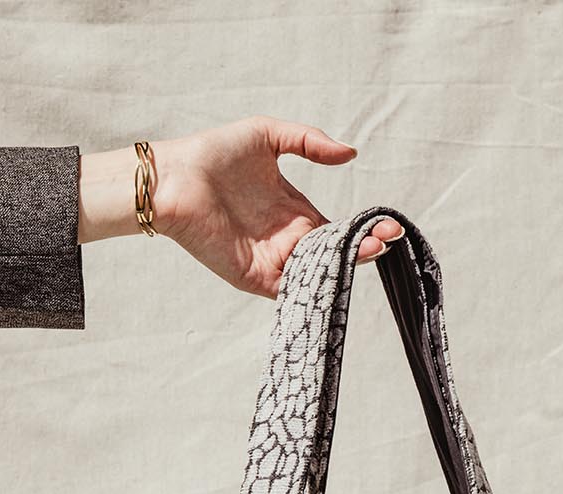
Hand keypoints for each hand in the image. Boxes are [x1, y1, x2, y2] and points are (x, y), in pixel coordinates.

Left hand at [77, 117, 404, 297]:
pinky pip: (292, 289)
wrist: (174, 178)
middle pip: (335, 254)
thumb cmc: (214, 154)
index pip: (338, 230)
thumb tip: (350, 154)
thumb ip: (309, 142)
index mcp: (295, 212)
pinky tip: (337, 273)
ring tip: (369, 252)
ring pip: (318, 273)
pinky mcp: (256, 278)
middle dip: (363, 250)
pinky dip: (315, 285)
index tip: (387, 225)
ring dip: (345, 267)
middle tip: (384, 240)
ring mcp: (273, 262)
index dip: (363, 230)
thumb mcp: (268, 136)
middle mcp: (287, 240)